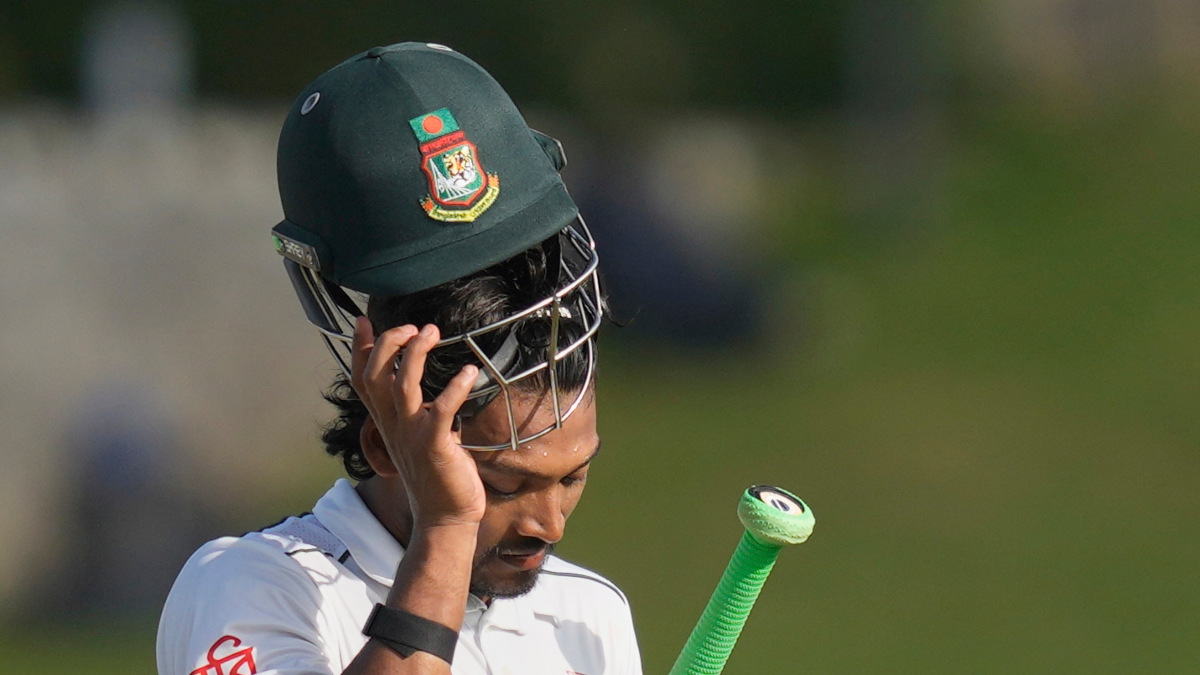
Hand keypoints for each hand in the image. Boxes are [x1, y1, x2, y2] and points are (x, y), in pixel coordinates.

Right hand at [350, 316, 486, 529]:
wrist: (445, 518)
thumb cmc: (437, 475)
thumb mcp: (417, 438)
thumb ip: (416, 412)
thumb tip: (425, 388)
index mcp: (387, 422)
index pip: (362, 379)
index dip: (360, 349)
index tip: (364, 320)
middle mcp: (393, 426)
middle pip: (375, 375)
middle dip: (388, 343)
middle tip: (412, 326)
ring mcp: (412, 436)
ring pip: (402, 386)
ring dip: (415, 354)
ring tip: (432, 332)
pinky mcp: (436, 447)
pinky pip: (441, 410)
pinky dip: (454, 388)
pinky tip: (469, 372)